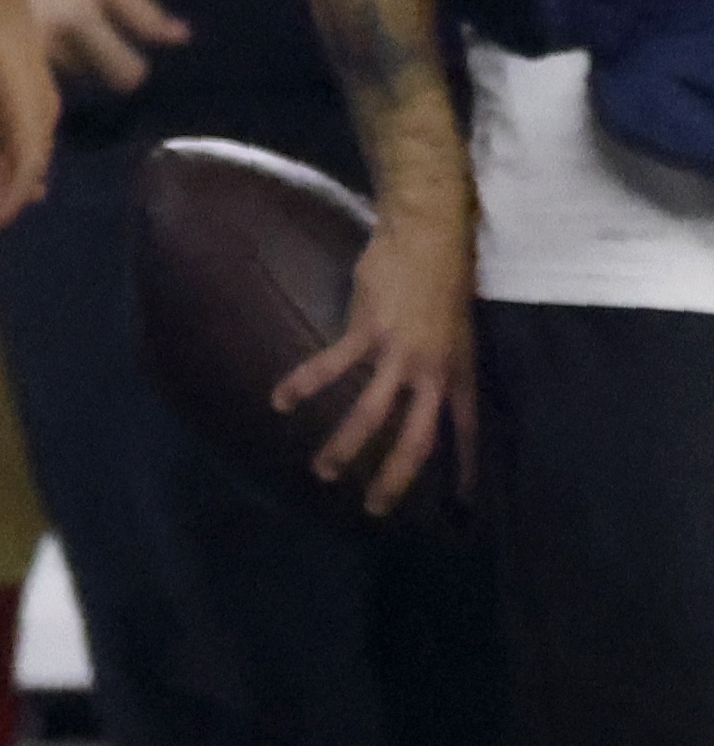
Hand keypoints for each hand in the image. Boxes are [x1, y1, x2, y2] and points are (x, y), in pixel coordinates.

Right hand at [25, 0, 190, 94]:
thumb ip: (141, 9)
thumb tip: (182, 37)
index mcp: (81, 18)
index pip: (125, 71)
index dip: (130, 68)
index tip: (124, 57)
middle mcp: (54, 44)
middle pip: (91, 76)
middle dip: (92, 63)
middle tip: (84, 41)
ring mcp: (24, 56)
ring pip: (62, 77)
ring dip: (65, 63)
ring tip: (55, 35)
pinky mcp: (1, 63)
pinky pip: (34, 78)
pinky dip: (39, 68)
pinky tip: (35, 46)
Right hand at [271, 178, 476, 517]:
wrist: (430, 237)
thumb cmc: (444, 275)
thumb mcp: (457, 327)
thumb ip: (443, 358)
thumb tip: (427, 381)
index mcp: (459, 371)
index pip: (466, 429)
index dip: (465, 466)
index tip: (463, 500)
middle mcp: (434, 372)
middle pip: (418, 439)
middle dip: (396, 477)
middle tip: (375, 508)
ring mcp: (401, 355)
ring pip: (372, 414)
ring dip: (345, 447)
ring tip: (322, 472)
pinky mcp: (368, 333)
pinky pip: (331, 366)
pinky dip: (303, 385)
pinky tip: (279, 402)